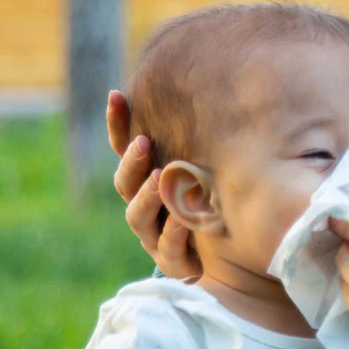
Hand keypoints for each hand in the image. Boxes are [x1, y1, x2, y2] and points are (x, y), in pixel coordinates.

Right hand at [107, 90, 200, 278]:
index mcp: (147, 180)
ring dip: (147, 197)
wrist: (232, 256)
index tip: (116, 95)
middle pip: (125, 184)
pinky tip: (184, 222)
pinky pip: (169, 249)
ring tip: (158, 179)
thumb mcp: (212, 164)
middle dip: (132, 163)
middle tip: (142, 142)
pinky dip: (175, 234)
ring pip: (138, 217)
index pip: (124, 149)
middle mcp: (145, 207)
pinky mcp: (175, 262)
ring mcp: (155, 236)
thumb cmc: (217, 201)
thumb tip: (212, 85)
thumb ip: (203, 136)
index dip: (118, 124)